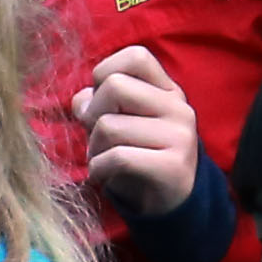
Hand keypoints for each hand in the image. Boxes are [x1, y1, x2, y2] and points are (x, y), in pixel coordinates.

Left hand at [76, 46, 201, 219]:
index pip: (136, 56)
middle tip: (97, 137)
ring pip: (109, 126)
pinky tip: (103, 176)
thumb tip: (81, 100)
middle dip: (92, 114)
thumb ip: (99, 105)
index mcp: (167, 91)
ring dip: (92, 149)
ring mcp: (180, 136)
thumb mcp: (120, 124)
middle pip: (114, 86)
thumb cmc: (138, 158)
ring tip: (102, 160)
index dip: (105, 73)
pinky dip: (98, 169)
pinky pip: (117, 157)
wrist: (170, 204)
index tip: (102, 102)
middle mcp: (178, 108)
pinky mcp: (173, 166)